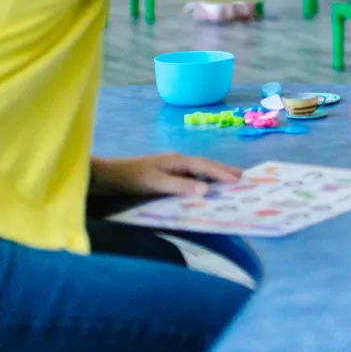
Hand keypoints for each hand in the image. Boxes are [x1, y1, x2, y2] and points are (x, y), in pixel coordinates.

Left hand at [90, 154, 241, 197]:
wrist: (108, 176)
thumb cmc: (132, 178)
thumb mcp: (156, 183)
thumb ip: (180, 186)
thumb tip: (207, 190)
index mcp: (178, 161)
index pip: (205, 166)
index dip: (222, 173)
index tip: (239, 180)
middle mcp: (177, 161)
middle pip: (205, 165)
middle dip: (223, 171)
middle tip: (243, 177)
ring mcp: (171, 166)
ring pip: (198, 170)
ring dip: (214, 175)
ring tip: (229, 180)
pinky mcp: (165, 174)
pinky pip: (190, 176)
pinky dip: (202, 180)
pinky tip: (204, 186)